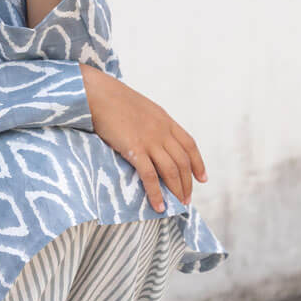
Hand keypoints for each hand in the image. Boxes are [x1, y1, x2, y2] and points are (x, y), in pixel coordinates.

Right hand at [79, 63, 207, 210]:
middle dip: (188, 183)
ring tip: (179, 204)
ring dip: (177, 190)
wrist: (99, 94)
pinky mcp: (134, 150)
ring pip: (171, 171)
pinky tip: (159, 206)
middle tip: (187, 199)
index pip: (189, 145)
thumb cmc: (113, 100)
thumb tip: (151, 138)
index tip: (202, 178)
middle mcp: (162, 132)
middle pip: (183, 162)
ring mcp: (150, 141)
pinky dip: (156, 193)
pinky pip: (150, 176)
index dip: (198, 163)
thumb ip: (151, 123)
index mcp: (165, 121)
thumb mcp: (141, 109)